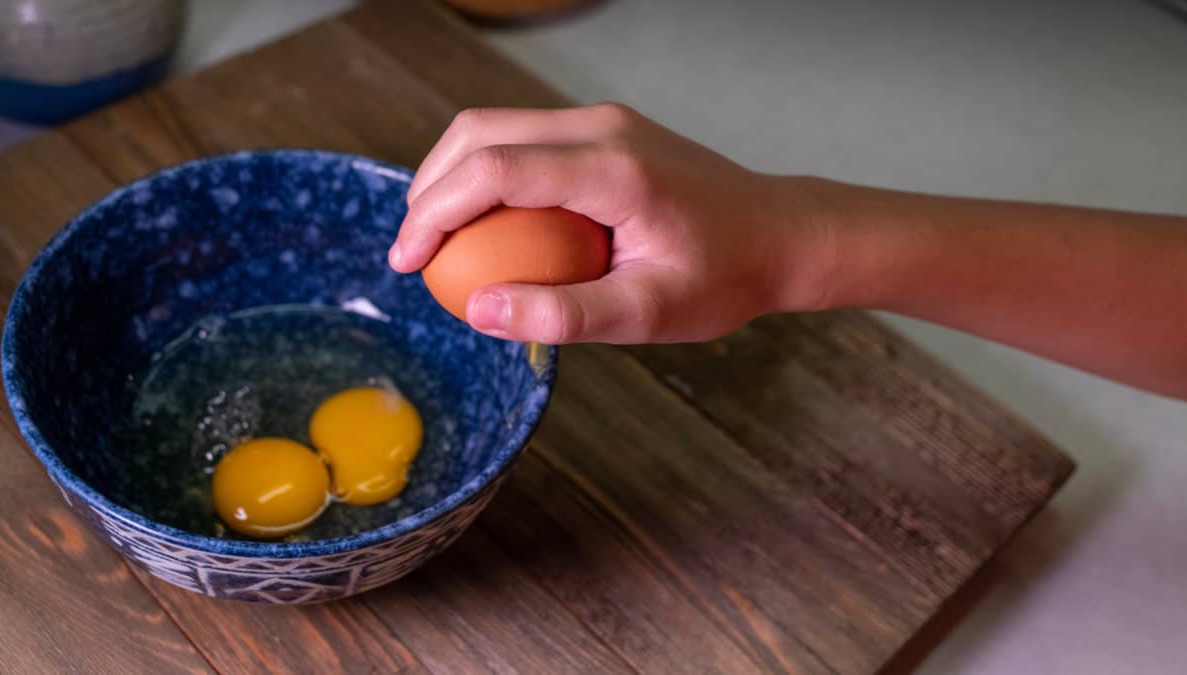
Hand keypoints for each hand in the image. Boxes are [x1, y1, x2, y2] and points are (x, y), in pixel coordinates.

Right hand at [390, 103, 833, 343]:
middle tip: (411, 252)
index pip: (494, 169)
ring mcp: (605, 121)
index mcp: (612, 170)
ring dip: (453, 175)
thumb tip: (480, 312)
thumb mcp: (647, 313)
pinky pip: (526, 139)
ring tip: (437, 239)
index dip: (434, 213)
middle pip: (480, 131)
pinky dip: (488, 173)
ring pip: (497, 127)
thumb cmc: (724, 278)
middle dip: (428, 187)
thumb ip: (563, 314)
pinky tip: (485, 225)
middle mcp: (603, 128)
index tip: (407, 261)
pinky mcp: (606, 129)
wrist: (780, 235)